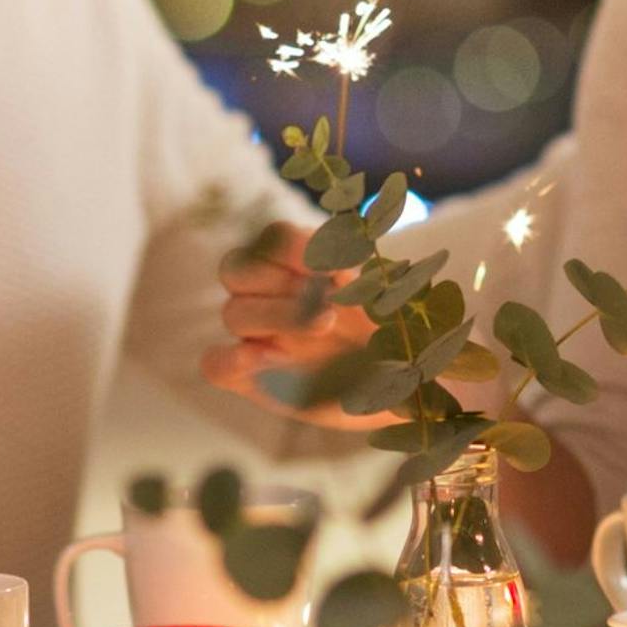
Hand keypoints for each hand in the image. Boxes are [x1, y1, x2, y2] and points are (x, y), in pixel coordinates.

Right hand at [201, 223, 390, 432]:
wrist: (411, 388)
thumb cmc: (404, 333)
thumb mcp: (399, 298)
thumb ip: (368, 277)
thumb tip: (340, 268)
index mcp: (302, 264)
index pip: (273, 238)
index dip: (297, 247)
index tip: (338, 268)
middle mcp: (273, 295)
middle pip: (237, 268)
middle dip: (278, 281)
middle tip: (329, 303)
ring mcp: (260, 337)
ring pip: (233, 313)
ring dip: (276, 317)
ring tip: (325, 327)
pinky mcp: (253, 380)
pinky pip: (215, 364)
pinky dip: (228, 360)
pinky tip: (261, 359)